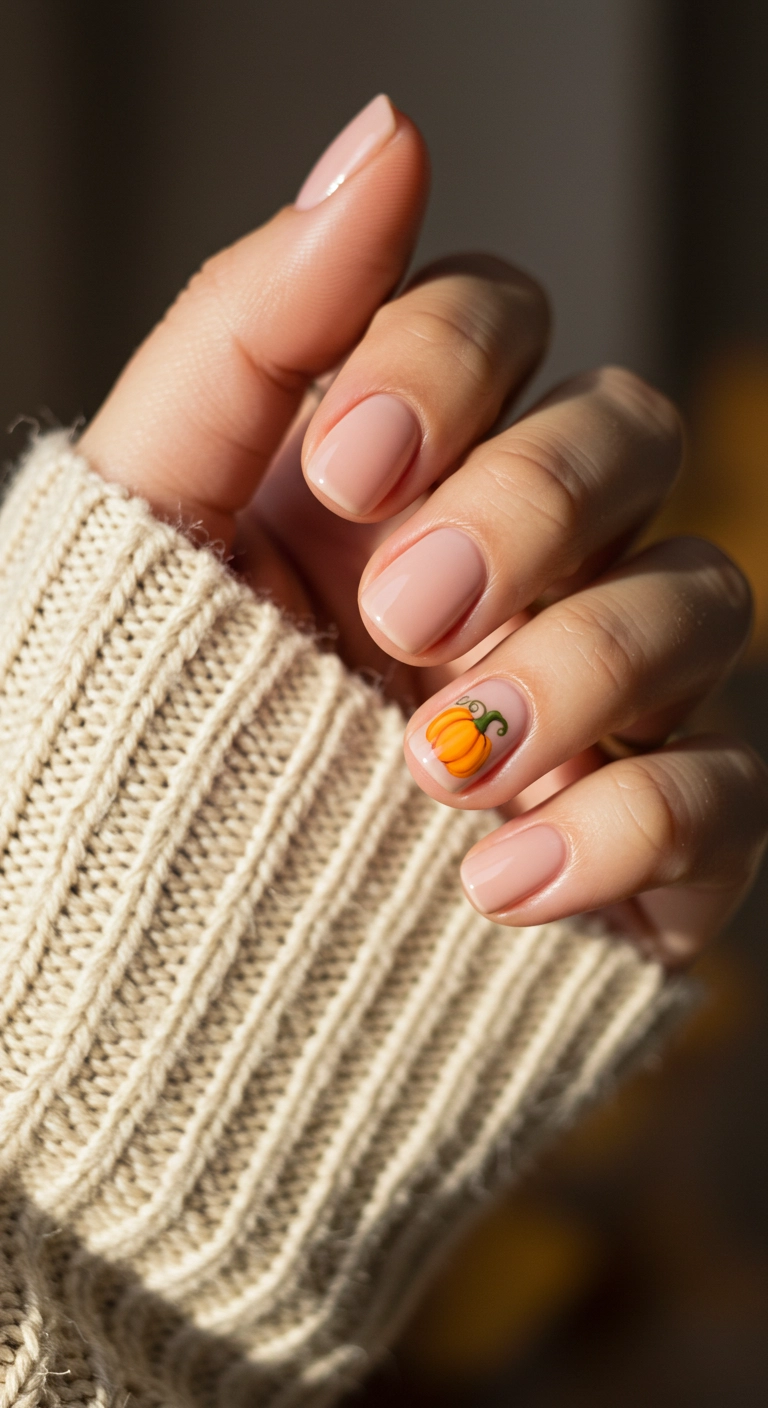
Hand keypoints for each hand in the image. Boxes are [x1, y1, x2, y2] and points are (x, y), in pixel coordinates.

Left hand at [80, 95, 767, 967]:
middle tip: (400, 617)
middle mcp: (523, 558)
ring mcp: (600, 695)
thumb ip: (255, 323)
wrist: (143, 959)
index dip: (450, 364)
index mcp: (404, 466)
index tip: (349, 467)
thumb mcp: (154, 513)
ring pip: (707, 595)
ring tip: (440, 762)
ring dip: (583, 666)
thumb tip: (388, 131)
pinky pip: (726, 796)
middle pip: (629, 434)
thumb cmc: (136, 725)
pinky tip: (501, 882)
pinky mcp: (649, 837)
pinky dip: (632, 828)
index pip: (501, 318)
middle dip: (527, 509)